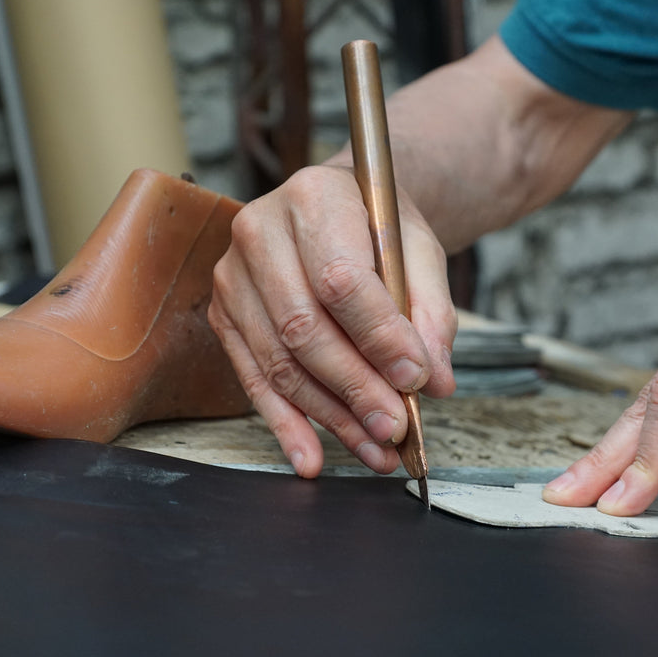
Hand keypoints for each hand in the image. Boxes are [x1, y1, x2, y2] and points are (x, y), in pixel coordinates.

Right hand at [208, 165, 456, 476]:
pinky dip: (286, 425)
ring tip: (375, 450)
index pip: (341, 280)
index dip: (378, 336)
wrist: (337, 205)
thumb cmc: (378, 225)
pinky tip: (312, 458)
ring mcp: (234, 277)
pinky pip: (254, 380)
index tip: (414, 378)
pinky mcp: (225, 316)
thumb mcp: (420, 252)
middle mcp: (260, 232)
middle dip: (355, 388)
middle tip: (395, 427)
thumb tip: (432, 380)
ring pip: (279, 363)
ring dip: (330, 417)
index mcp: (314, 199)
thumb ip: (430, 312)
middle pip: (304, 328)